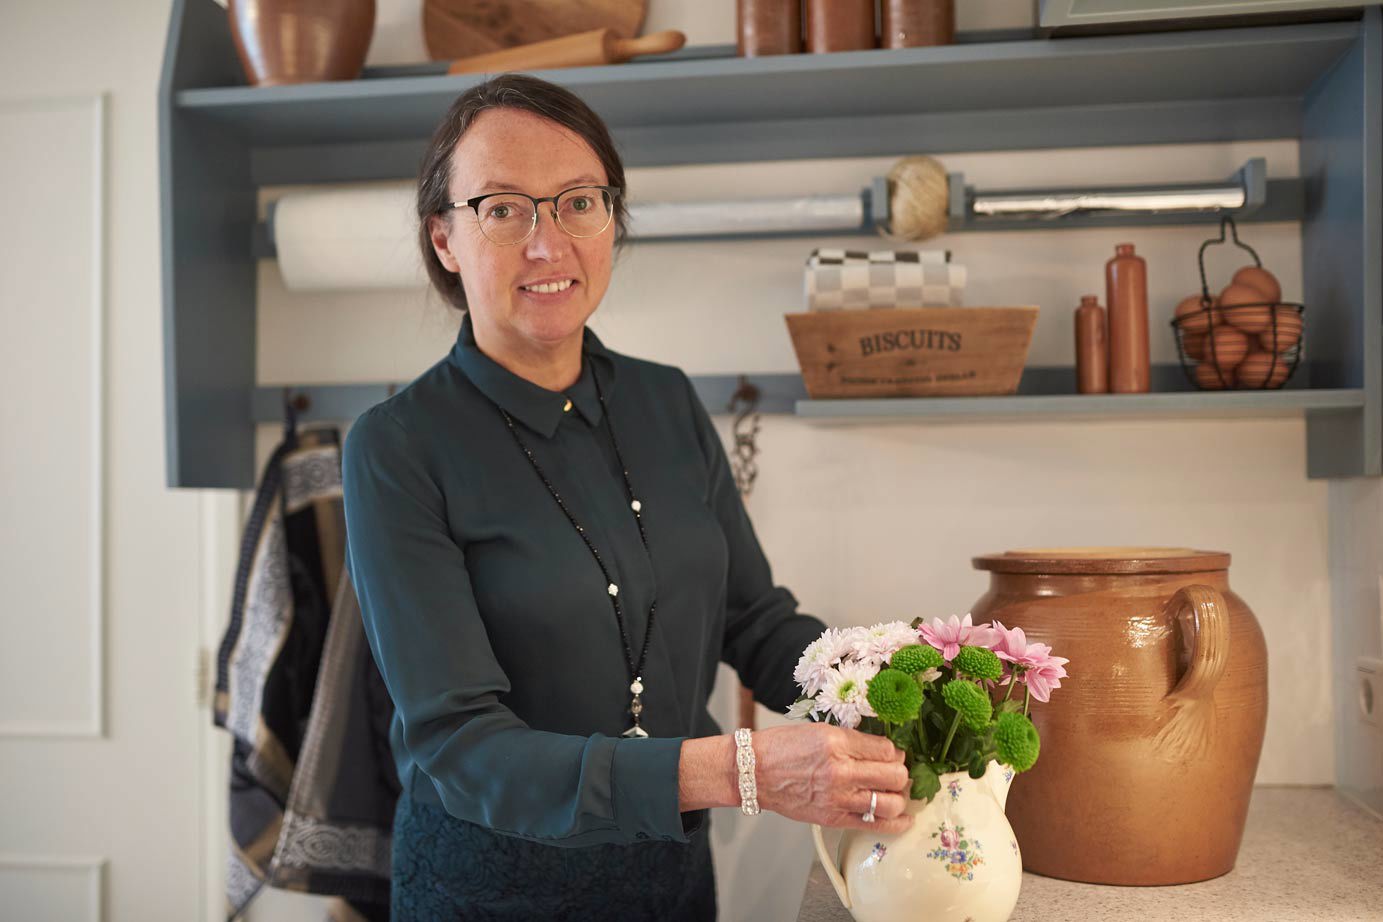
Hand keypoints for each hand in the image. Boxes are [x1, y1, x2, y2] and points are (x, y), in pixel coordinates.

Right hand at [749, 722, 912, 833]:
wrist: (754, 772)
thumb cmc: (782, 748)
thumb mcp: (819, 731)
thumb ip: (851, 740)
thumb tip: (881, 748)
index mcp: (837, 742)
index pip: (887, 749)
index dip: (895, 752)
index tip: (893, 754)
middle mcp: (841, 770)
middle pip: (894, 775)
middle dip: (901, 773)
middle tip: (896, 773)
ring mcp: (838, 798)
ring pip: (891, 803)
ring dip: (899, 797)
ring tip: (895, 793)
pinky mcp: (834, 818)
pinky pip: (876, 825)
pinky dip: (896, 822)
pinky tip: (903, 818)